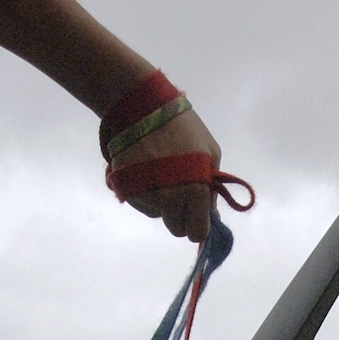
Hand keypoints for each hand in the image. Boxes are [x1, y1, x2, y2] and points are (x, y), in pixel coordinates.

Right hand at [109, 106, 221, 242]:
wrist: (141, 107)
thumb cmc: (183, 126)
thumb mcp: (210, 152)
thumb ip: (212, 188)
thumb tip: (211, 214)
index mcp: (194, 190)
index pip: (198, 232)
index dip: (199, 225)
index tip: (197, 215)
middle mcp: (169, 199)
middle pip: (177, 229)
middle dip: (181, 216)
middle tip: (180, 193)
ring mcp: (146, 196)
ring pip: (158, 216)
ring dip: (162, 203)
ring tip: (161, 173)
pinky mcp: (126, 191)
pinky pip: (141, 204)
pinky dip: (145, 194)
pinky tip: (147, 171)